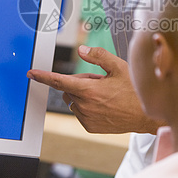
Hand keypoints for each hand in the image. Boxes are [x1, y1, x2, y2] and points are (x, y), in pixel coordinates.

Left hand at [28, 45, 164, 133]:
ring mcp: (86, 118)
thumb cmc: (133, 90)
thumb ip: (98, 56)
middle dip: (80, 82)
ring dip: (83, 95)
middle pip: (69, 88)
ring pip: (74, 101)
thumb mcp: (118, 66)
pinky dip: (87, 107)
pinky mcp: (90, 127)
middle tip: (100, 82)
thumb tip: (81, 50)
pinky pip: (80, 112)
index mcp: (88, 90)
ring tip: (104, 94)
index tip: (32, 73)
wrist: (145, 116)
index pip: (59, 81)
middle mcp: (84, 105)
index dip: (43, 76)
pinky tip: (104, 105)